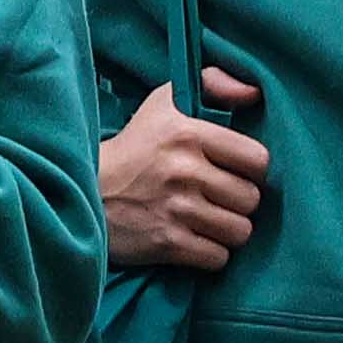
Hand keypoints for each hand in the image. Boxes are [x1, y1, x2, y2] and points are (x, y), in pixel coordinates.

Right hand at [101, 62, 267, 272]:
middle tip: (218, 198)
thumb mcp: (166, 102)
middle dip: (239, 202)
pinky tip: (196, 240)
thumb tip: (254, 93)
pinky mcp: (166, 243)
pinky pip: (218, 258)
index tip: (234, 171)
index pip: (257, 160)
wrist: (84, 191)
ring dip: (228, 230)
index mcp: (188, 133)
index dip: (252, 169)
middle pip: (250, 200)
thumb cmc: (134, 147)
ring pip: (239, 232)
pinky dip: (211, 253)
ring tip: (209, 220)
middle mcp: (184, 170)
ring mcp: (176, 210)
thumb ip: (213, 84)